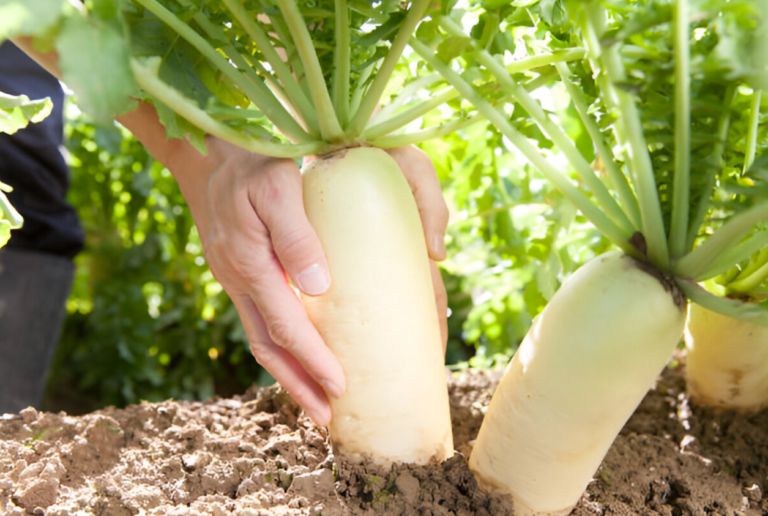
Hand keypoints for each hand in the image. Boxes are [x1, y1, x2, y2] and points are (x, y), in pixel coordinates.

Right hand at [117, 104, 448, 425]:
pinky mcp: (240, 272)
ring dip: (288, 372)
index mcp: (250, 265)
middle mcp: (238, 280)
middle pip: (268, 347)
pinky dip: (281, 345)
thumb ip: (296, 234)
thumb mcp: (278, 186)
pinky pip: (260, 319)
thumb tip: (321, 285)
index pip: (285, 327)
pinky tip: (300, 353)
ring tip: (315, 400)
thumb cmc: (252, 163)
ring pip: (261, 338)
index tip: (341, 386)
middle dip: (297, 385)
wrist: (210, 150)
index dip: (313, 361)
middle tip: (327, 417)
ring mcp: (235, 278)